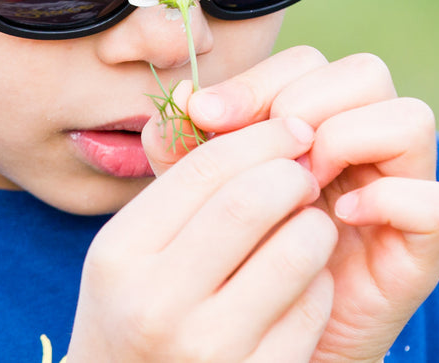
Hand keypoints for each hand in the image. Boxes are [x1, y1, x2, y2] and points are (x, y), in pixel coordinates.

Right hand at [65, 117, 336, 361]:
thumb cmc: (138, 312)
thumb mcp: (131, 250)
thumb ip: (174, 183)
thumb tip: (217, 99)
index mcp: (120, 256)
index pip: (204, 168)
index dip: (260, 136)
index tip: (291, 127)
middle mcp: (156, 305)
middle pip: (251, 200)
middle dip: (292, 172)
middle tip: (306, 170)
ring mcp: (208, 350)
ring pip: (296, 250)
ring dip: (314, 225)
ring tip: (306, 225)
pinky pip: (314, 307)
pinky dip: (318, 285)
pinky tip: (299, 287)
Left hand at [147, 46, 438, 362]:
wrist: (264, 339)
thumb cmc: (239, 258)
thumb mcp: (204, 196)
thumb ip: (188, 149)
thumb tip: (184, 96)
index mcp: (319, 121)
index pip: (307, 62)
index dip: (258, 81)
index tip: (206, 114)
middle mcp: (369, 144)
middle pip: (366, 73)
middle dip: (304, 103)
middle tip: (263, 154)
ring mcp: (403, 191)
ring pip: (410, 119)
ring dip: (347, 140)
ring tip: (301, 185)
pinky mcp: (424, 246)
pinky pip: (438, 202)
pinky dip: (389, 201)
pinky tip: (337, 219)